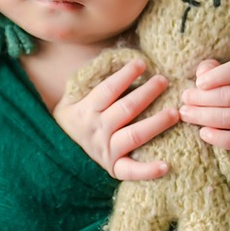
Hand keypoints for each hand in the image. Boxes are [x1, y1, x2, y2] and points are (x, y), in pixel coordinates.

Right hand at [52, 58, 179, 179]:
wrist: (55, 155)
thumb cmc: (71, 121)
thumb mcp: (70, 99)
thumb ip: (88, 82)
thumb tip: (113, 59)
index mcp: (87, 110)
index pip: (109, 89)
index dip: (126, 75)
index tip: (142, 64)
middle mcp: (97, 130)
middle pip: (126, 109)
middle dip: (147, 93)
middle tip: (164, 80)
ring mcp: (106, 150)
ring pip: (134, 136)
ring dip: (156, 124)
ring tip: (174, 113)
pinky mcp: (113, 168)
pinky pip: (131, 171)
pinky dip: (148, 171)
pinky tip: (166, 166)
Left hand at [179, 58, 229, 150]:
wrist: (229, 114)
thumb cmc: (215, 90)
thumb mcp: (212, 74)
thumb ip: (207, 69)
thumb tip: (203, 75)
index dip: (217, 76)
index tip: (198, 83)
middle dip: (202, 98)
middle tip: (185, 100)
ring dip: (204, 116)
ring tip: (186, 114)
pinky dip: (218, 137)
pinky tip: (203, 132)